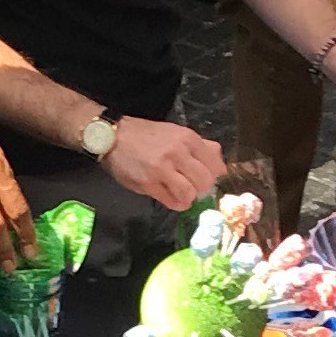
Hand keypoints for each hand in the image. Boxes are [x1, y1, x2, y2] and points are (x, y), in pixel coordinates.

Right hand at [103, 115, 229, 208]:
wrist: (114, 137)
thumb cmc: (147, 136)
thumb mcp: (176, 133)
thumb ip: (200, 147)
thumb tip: (221, 166)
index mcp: (188, 139)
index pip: (215, 165)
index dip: (213, 175)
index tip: (204, 177)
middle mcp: (178, 153)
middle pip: (205, 181)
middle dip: (201, 188)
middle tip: (192, 186)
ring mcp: (162, 169)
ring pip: (190, 194)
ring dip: (188, 197)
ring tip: (181, 192)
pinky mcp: (149, 184)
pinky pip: (172, 202)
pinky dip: (176, 203)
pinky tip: (171, 196)